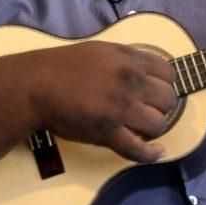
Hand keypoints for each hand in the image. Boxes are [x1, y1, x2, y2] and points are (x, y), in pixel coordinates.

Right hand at [24, 41, 177, 162]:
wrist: (37, 85)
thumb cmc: (64, 65)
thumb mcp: (101, 50)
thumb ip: (127, 57)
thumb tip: (146, 67)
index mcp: (129, 59)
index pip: (168, 73)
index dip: (166, 84)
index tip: (157, 91)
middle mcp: (130, 82)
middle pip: (168, 98)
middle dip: (162, 106)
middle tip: (149, 110)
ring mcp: (121, 108)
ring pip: (159, 123)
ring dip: (154, 128)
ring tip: (144, 127)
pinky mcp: (108, 132)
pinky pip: (139, 149)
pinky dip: (151, 154)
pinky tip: (155, 153)